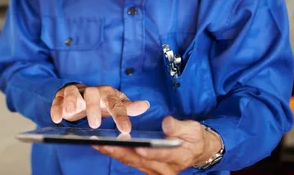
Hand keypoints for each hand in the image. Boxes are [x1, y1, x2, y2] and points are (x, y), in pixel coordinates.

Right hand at [50, 84, 149, 132]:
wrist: (83, 95)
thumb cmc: (102, 102)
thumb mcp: (116, 105)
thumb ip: (128, 107)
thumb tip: (145, 105)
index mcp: (108, 94)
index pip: (116, 104)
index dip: (121, 117)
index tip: (125, 130)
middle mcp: (92, 91)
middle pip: (93, 94)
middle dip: (93, 108)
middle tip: (95, 124)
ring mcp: (76, 92)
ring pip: (73, 92)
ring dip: (71, 101)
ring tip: (71, 113)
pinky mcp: (62, 96)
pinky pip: (58, 99)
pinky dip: (57, 107)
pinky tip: (57, 118)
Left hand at [93, 116, 222, 174]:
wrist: (196, 150)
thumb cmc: (194, 138)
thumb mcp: (193, 129)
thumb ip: (179, 127)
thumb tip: (166, 124)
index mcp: (178, 158)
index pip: (161, 155)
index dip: (149, 152)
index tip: (138, 147)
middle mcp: (164, 169)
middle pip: (139, 160)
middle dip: (121, 151)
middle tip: (104, 142)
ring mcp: (153, 170)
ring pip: (131, 161)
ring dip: (113, 152)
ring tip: (97, 142)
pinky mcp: (146, 167)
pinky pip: (128, 160)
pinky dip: (116, 152)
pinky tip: (103, 145)